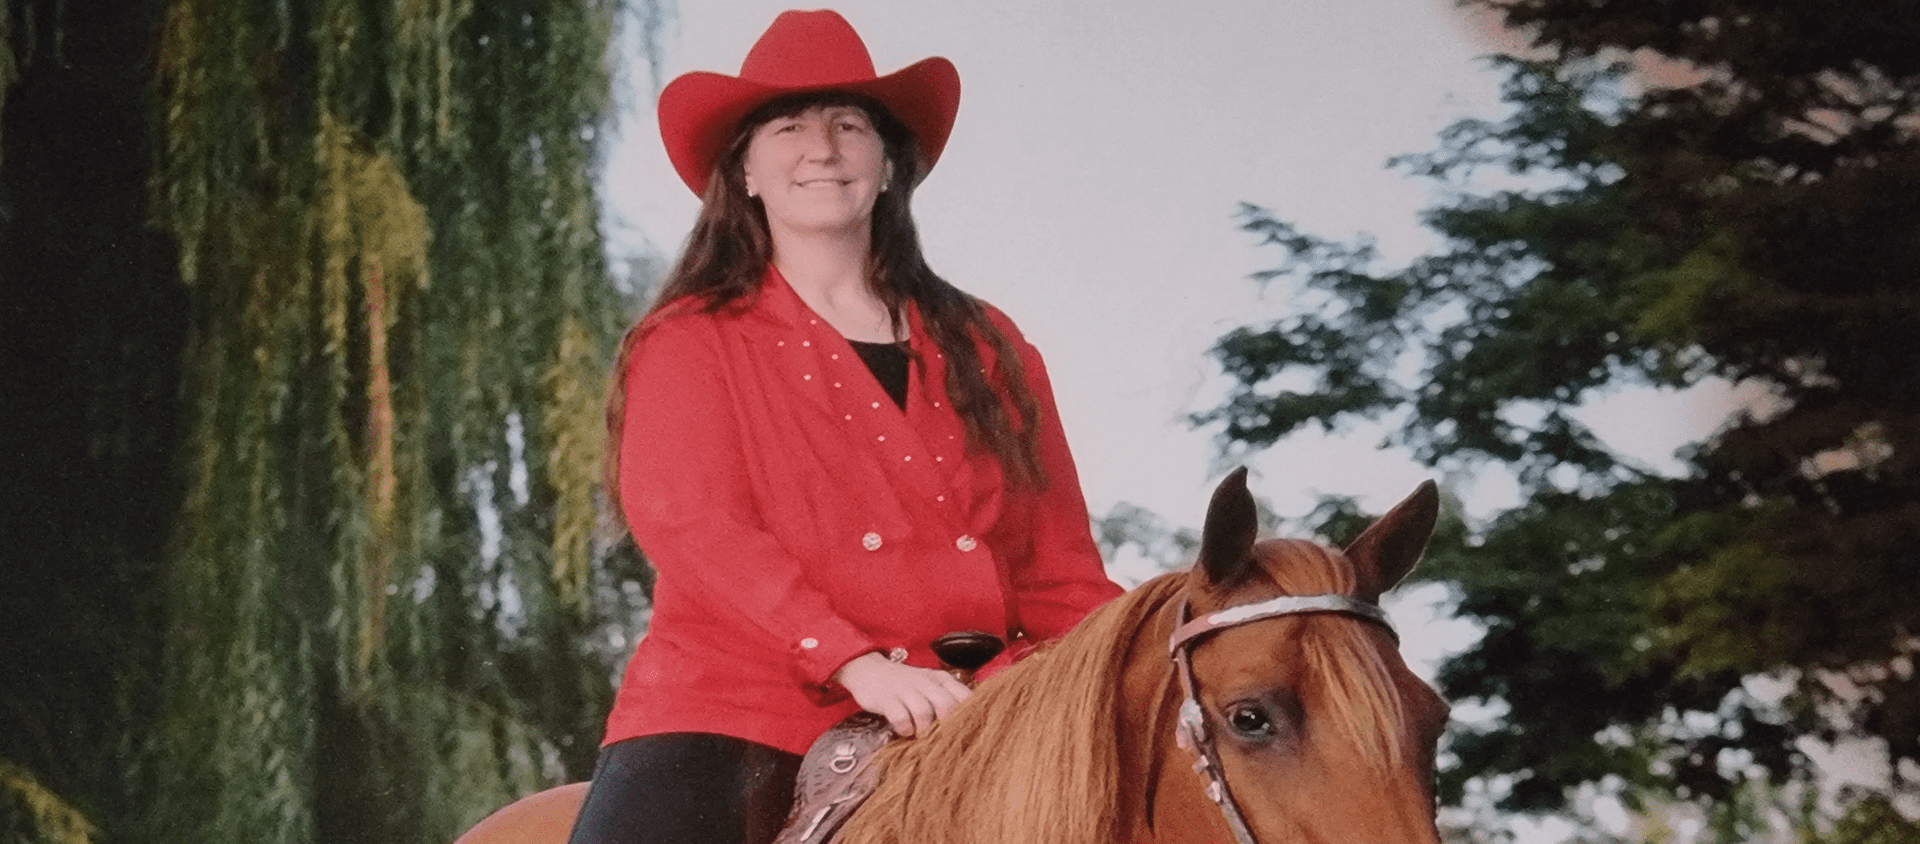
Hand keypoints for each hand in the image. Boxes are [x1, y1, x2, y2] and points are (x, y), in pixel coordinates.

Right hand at [831, 652, 971, 736]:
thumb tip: (970, 723)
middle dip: (947, 726)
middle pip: (947, 704)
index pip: (964, 696)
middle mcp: (926, 682)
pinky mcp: (887, 698)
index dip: (970, 716)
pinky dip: (905, 728)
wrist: (869, 671)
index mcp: (941, 679)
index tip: (969, 733)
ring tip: (922, 736)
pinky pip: (900, 717)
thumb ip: (949, 699)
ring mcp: (906, 689)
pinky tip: (905, 731)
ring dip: (924, 729)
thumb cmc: (906, 684)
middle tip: (944, 740)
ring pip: (924, 712)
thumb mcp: (930, 685)